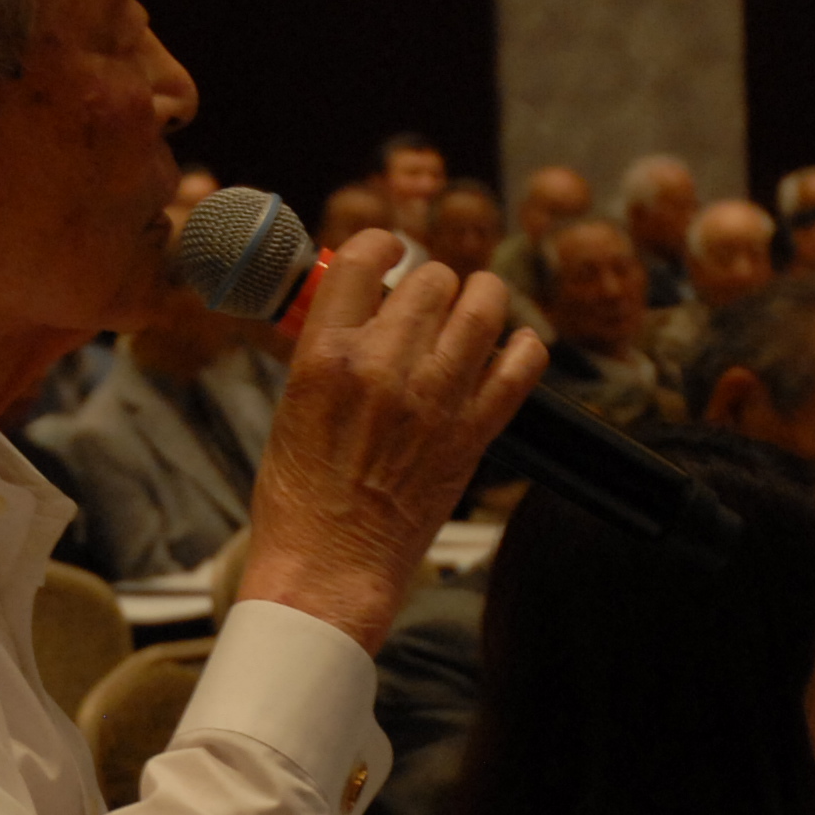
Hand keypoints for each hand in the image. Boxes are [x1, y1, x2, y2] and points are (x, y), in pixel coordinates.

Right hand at [237, 233, 542, 651]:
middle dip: (430, 283)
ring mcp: (434, 401)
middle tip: (425, 302)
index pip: (363, 261)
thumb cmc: (298, 501)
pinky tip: (513, 347)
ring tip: (475, 307)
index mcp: (325, 357)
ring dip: (480, 298)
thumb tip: (358, 312)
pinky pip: (520, 367)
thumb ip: (327, 354)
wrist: (327, 570)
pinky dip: (523, 349)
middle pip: (430, 279)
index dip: (382, 244)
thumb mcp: (290, 408)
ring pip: (483, 306)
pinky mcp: (472, 435)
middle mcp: (383, 368)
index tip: (390, 251)